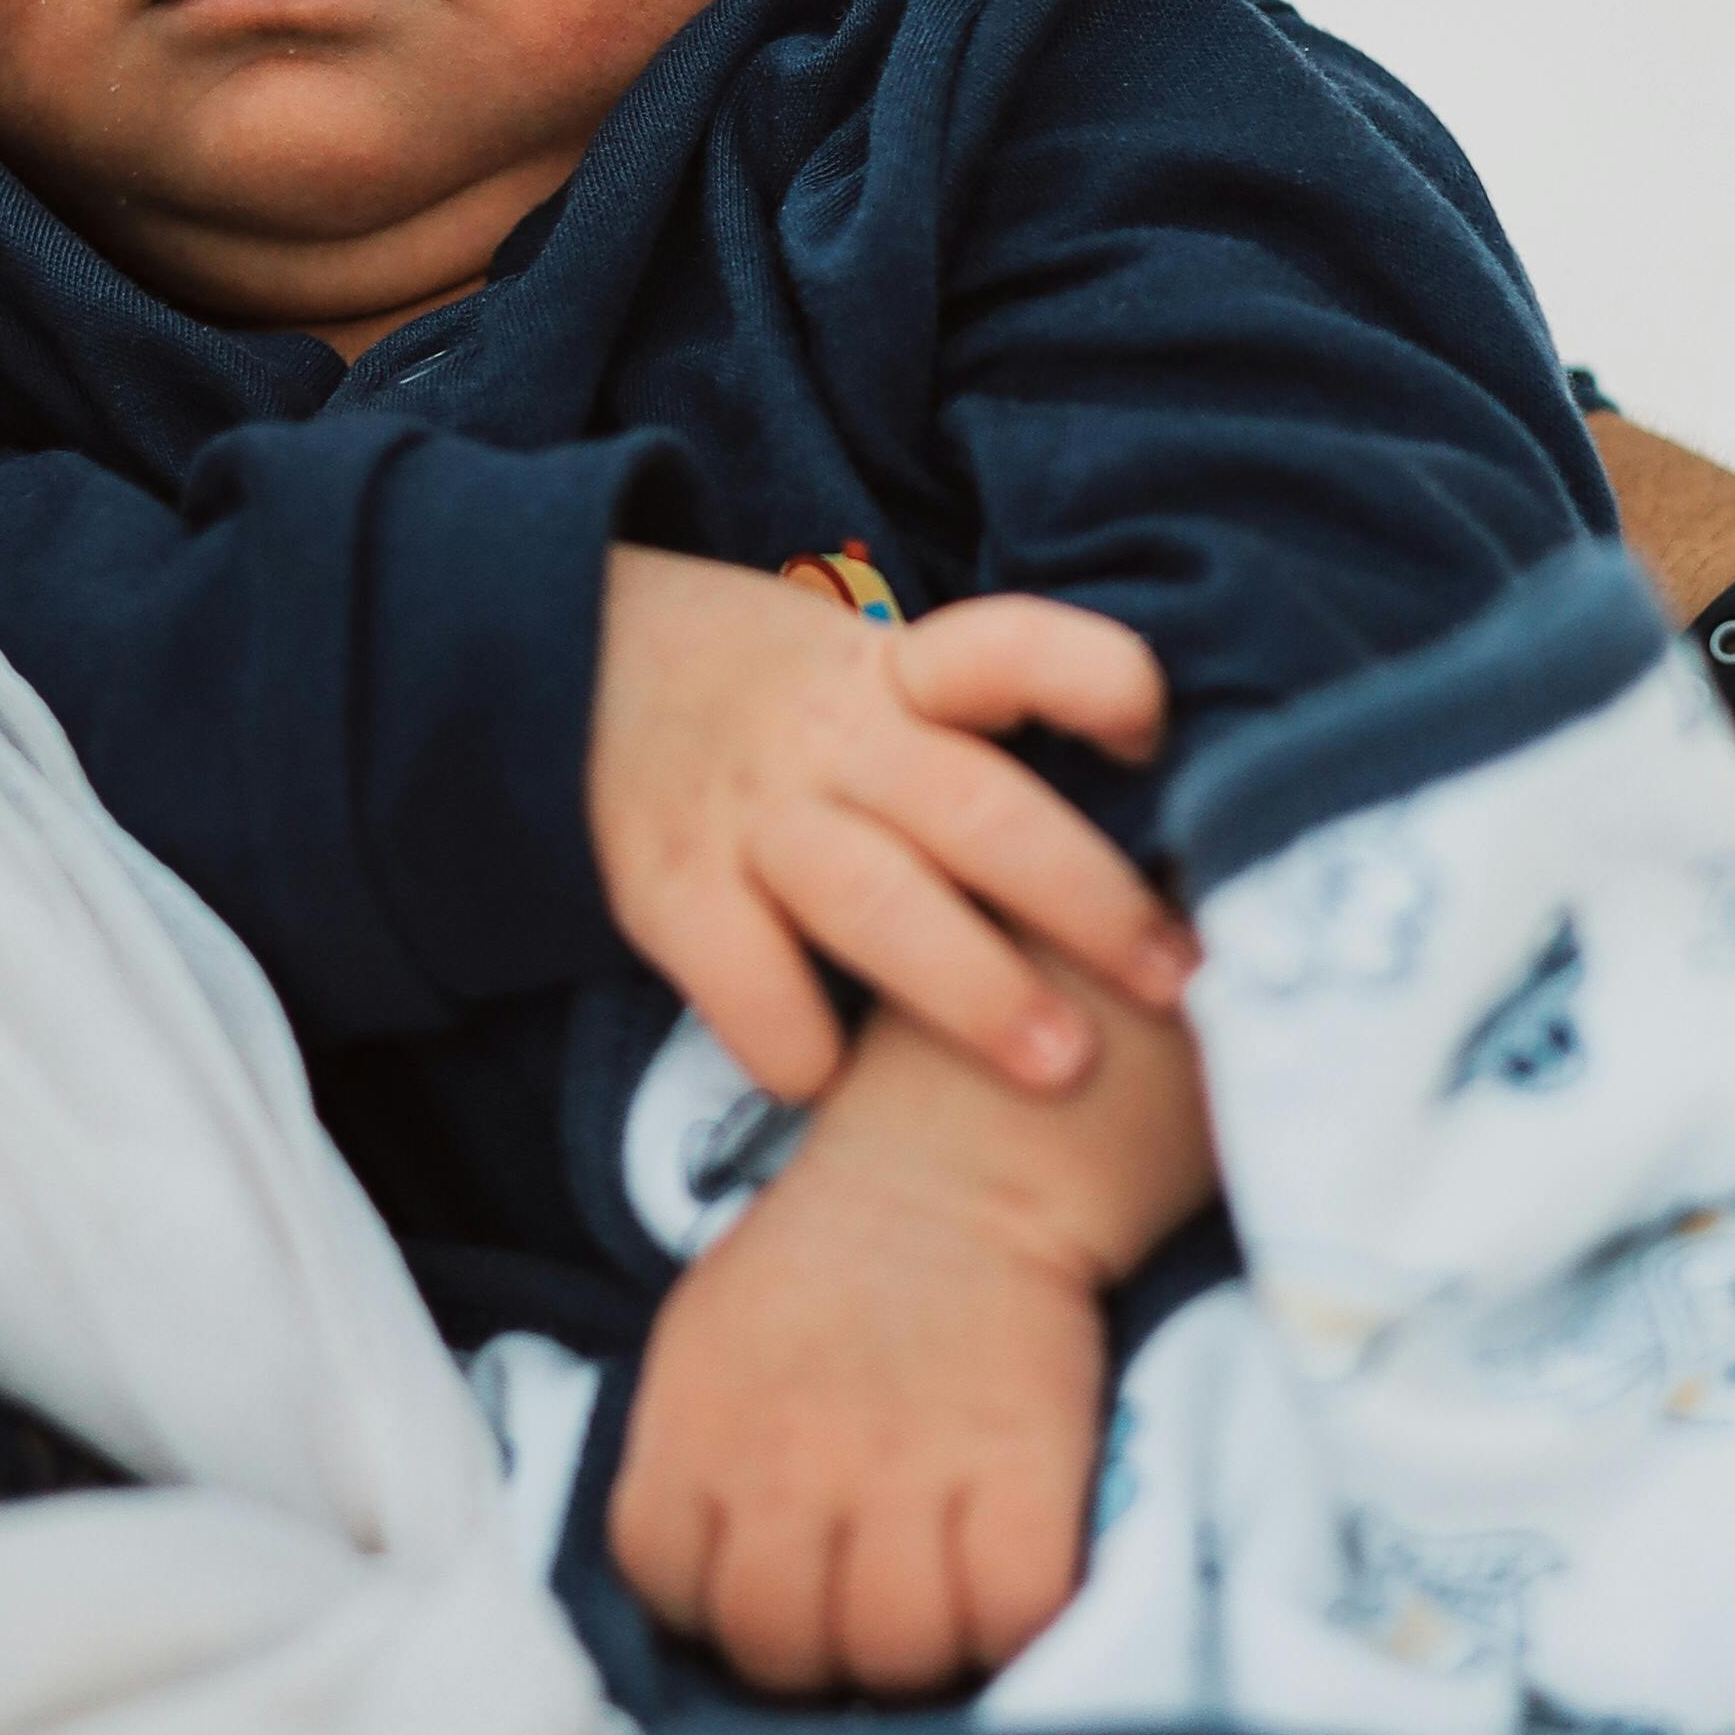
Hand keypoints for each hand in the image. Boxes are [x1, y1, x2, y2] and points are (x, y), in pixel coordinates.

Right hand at [589, 548, 1189, 1104]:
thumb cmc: (774, 702)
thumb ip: (974, 733)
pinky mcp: (664, 888)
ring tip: (1062, 1068)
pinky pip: (745, 981)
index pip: (1009, 647)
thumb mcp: (869, 673)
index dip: (1094, 678)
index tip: (1154, 736)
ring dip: (978, 991)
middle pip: (977, 808)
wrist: (559, 660)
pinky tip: (841, 1086)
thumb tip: (1155, 832)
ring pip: (877, 902)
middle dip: (1086, 902)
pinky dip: (799, 1044)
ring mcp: (744, 813)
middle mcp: (826, 735)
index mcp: (894, 671)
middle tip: (1175, 982)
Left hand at [614, 977, 1211, 1686]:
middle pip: (780, 1646)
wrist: (959, 1162)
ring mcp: (903, 1469)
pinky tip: (1009, 1586)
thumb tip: (706, 1589)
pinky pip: (1012, 1615)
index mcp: (695, 1424)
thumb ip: (691, 1456)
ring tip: (939, 1605)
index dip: (717, 1610)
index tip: (771, 1586)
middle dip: (820, 1655)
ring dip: (919, 1655)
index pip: (668, 1589)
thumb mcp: (707, 1340)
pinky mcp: (1019, 1468)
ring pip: (894, 1652)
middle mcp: (785, 1461)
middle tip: (862, 1613)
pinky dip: (1016, 1626)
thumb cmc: (827, 1262)